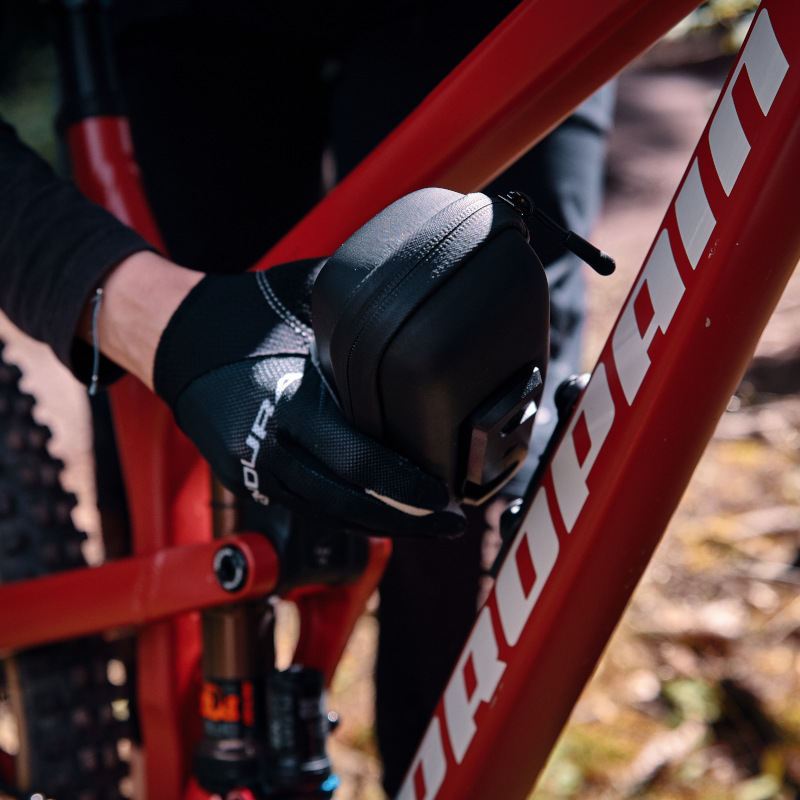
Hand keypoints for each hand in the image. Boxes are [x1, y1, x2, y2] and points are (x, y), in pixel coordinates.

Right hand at [153, 260, 464, 537]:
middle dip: (406, 521)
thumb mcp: (303, 297)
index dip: (406, 487)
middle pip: (348, 503)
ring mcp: (253, 468)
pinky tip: (378, 518)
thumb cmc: (245, 313)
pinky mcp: (246, 478)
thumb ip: (357, 307)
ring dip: (380, 526)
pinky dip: (345, 517)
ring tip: (426, 528)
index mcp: (289, 403)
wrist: (176, 338)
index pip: (358, 462)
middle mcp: (269, 446)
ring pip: (327, 514)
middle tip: (451, 525)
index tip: (445, 495)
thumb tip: (414, 292)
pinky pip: (304, 508)